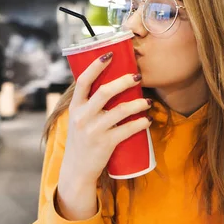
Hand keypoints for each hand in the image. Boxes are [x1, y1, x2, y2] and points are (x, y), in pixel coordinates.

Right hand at [56, 52, 151, 219]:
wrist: (77, 170)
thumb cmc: (81, 140)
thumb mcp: (78, 119)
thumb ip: (88, 104)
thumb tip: (109, 83)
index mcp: (75, 107)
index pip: (83, 80)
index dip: (96, 65)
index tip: (109, 54)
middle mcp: (82, 116)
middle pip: (105, 91)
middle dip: (124, 81)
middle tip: (137, 77)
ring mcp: (94, 130)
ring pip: (120, 110)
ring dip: (138, 103)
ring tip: (148, 102)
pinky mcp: (105, 144)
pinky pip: (127, 129)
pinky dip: (140, 123)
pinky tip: (148, 120)